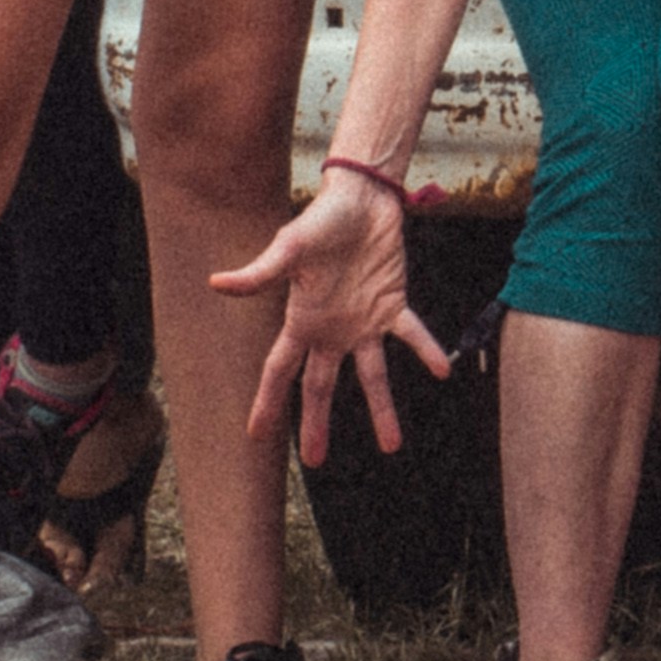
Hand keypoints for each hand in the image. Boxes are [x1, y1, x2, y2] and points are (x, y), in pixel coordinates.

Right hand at [210, 173, 449, 465]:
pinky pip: (411, 334)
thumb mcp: (288, 247)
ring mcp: (363, 322)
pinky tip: (444, 370)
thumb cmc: (321, 221)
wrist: (361, 198)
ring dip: (381, 408)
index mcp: (301, 321)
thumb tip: (216, 284)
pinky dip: (427, 350)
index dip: (268, 402)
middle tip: (314, 461)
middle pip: (320, 386)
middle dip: (316, 423)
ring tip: (392, 445)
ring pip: (372, 375)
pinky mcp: (393, 304)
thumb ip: (259, 273)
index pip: (280, 371)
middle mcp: (331, 330)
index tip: (256, 435)